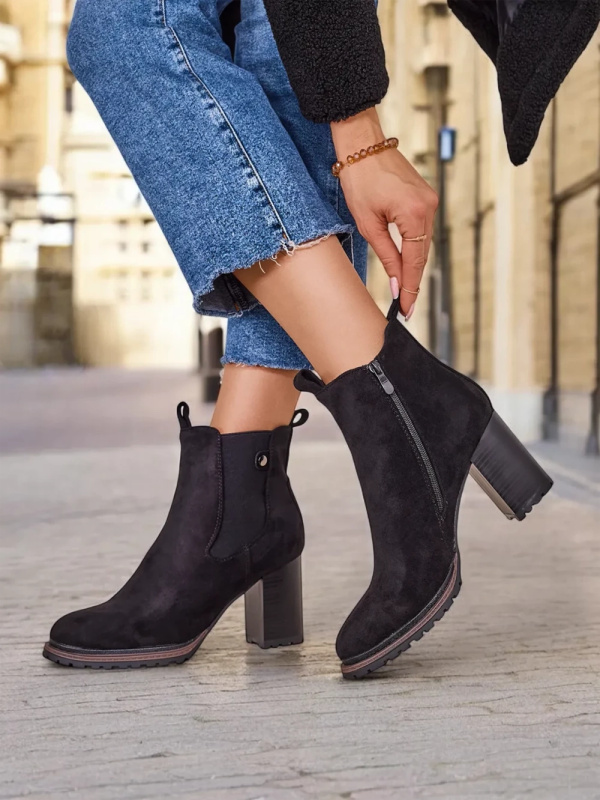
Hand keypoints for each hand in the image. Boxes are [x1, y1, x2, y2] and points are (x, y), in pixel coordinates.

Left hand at [331, 109, 437, 317]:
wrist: (363, 145)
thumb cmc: (360, 179)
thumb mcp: (368, 223)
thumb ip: (386, 255)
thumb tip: (397, 282)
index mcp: (415, 214)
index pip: (415, 261)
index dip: (411, 288)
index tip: (407, 310)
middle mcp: (429, 208)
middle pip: (422, 254)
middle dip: (413, 281)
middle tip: (406, 308)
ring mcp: (430, 201)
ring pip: (423, 243)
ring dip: (414, 265)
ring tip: (406, 292)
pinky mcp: (426, 197)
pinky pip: (422, 230)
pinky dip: (414, 247)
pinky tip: (407, 264)